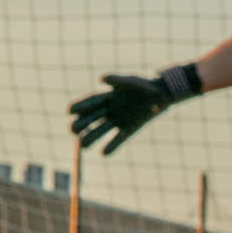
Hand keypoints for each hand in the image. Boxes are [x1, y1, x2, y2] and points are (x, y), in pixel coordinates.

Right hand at [69, 64, 199, 154]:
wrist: (161, 94)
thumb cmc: (144, 84)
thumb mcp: (130, 81)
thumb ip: (117, 80)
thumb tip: (102, 79)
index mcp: (107, 96)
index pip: (90, 102)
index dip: (80, 106)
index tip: (69, 111)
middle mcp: (110, 109)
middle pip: (92, 118)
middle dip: (82, 124)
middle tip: (72, 130)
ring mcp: (119, 119)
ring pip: (102, 129)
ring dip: (92, 137)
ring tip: (82, 145)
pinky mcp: (129, 128)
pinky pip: (119, 138)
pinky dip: (112, 145)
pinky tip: (104, 153)